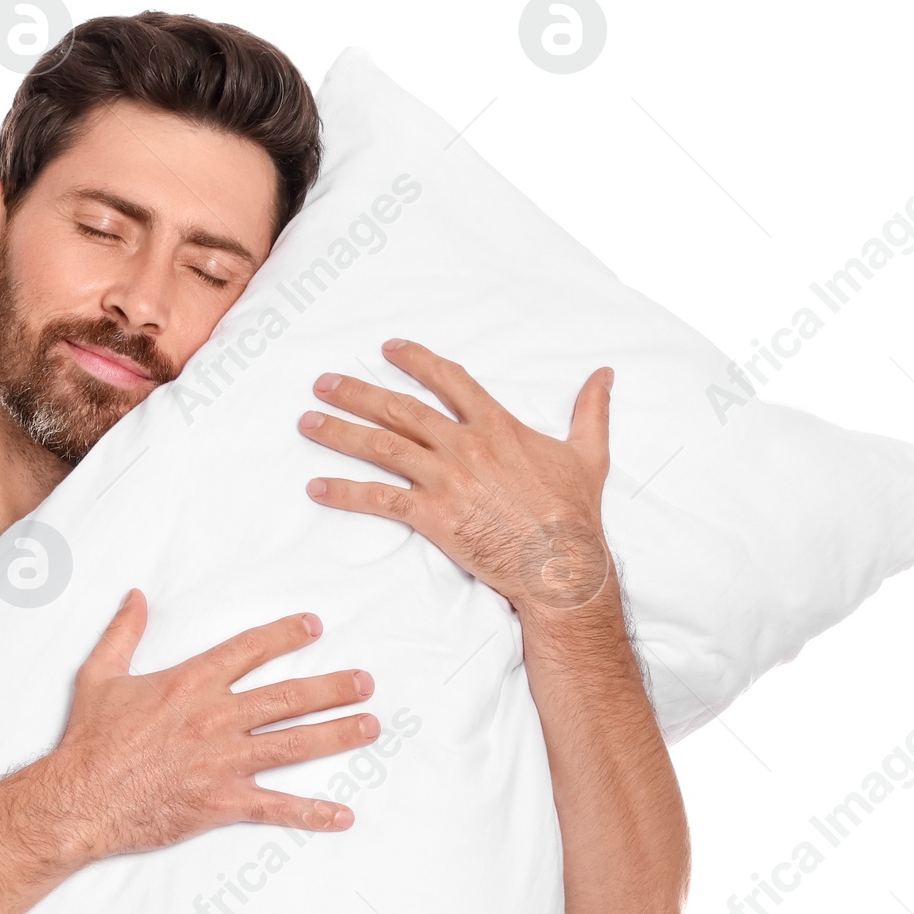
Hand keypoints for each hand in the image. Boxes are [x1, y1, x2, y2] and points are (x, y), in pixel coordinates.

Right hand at [43, 591, 376, 863]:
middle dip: (333, 687)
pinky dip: (313, 813)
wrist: (79, 800)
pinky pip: (277, 807)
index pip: (249, 650)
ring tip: (371, 726)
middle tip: (366, 682)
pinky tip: (344, 815)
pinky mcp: (222, 802)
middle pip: (288, 696)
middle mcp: (215, 718)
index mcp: (190, 684)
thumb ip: (124, 634)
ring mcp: (223, 761)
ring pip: (294, 743)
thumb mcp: (100, 676)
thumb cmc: (88, 741)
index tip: (314, 626)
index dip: (285, 635)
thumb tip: (136, 597)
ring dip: (338, 734)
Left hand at [298, 339, 615, 617]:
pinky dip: (345, 492)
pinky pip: (380, 500)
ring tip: (308, 422)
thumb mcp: (589, 454)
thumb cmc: (575, 513)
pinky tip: (316, 487)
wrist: (561, 563)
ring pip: (383, 447)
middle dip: (357, 393)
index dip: (416, 361)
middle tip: (323, 382)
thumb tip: (606, 375)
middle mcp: (466, 446)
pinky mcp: (435, 516)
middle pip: (401, 409)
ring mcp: (448, 480)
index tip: (388, 350)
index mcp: (497, 426)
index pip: (449, 380)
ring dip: (340, 432)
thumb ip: (591, 411)